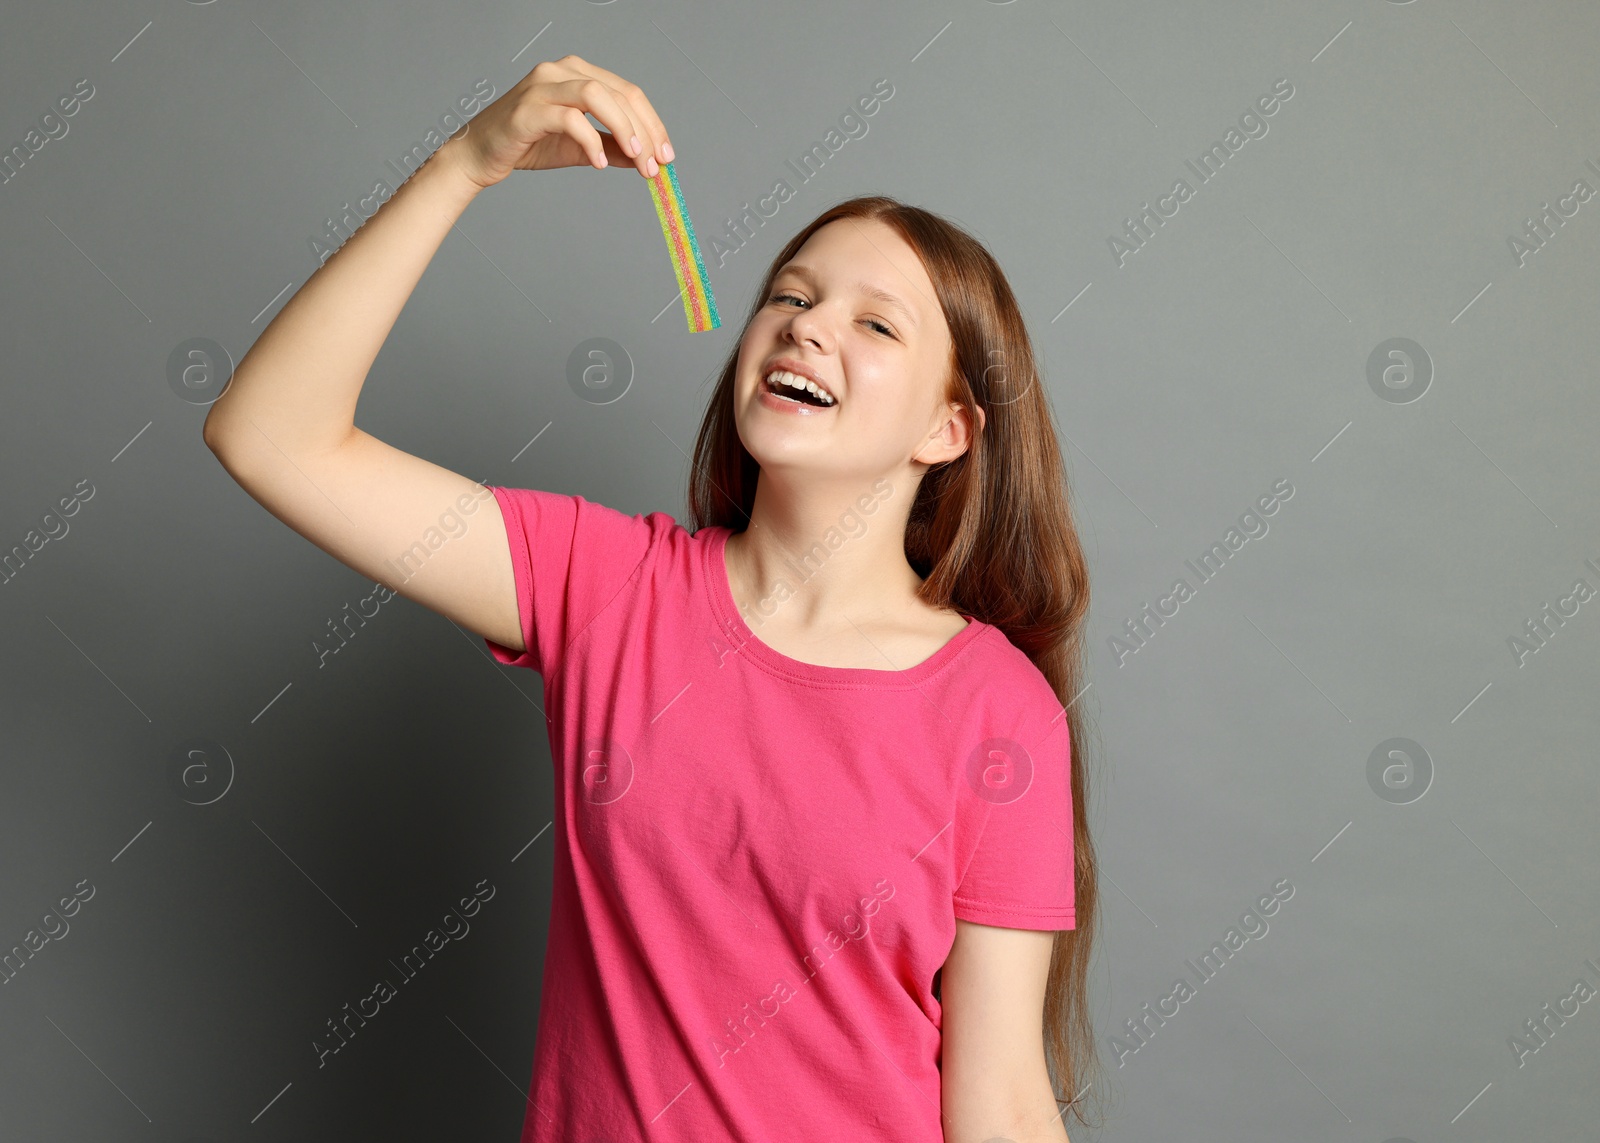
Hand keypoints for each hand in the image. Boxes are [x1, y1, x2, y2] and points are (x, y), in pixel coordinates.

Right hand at [445, 54, 674, 189]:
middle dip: (645, 131)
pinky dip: (591, 141)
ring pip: (598, 95)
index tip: (667, 156)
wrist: (479, 155)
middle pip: (619, 93)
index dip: (653, 124)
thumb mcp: (580, 148)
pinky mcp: (528, 109)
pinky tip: (599, 164)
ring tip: (637, 160)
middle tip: (655, 166)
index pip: (628, 92)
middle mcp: (561, 71)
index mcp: (577, 74)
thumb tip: (646, 159)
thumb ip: (611, 148)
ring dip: (624, 129)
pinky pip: (570, 119)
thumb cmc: (527, 145)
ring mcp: (543, 86)